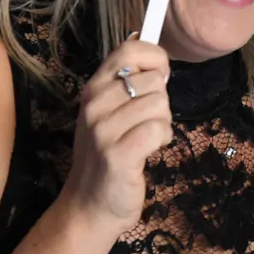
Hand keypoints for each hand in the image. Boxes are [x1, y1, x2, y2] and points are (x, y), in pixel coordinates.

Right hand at [56, 36, 173, 236]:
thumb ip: (130, 83)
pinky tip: (148, 149)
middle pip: (154, 80)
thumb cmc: (108, 153)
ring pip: (160, 104)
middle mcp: (95, 104)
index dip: (155, 58)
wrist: (91, 204)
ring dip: (162, 122)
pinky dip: (162, 138)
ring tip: (144, 138)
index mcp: (94, 88)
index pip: (130, 49)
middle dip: (160, 101)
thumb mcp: (111, 111)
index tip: (159, 77)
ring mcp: (103, 130)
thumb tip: (159, 55)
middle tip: (144, 123)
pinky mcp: (118, 154)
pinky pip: (159, 128)